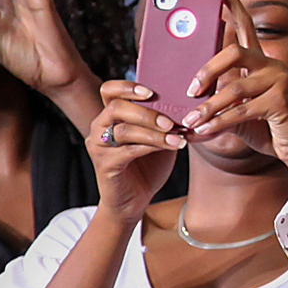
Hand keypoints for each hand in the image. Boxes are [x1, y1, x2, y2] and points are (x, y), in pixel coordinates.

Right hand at [88, 80, 185, 225]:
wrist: (133, 201)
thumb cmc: (147, 167)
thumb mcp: (158, 138)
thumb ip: (164, 121)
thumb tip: (188, 105)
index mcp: (110, 115)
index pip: (110, 90)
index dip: (128, 86)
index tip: (151, 92)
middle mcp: (99, 127)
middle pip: (116, 107)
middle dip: (146, 112)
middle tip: (170, 121)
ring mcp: (99, 146)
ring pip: (124, 129)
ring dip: (153, 132)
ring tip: (177, 136)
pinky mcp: (105, 164)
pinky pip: (129, 150)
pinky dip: (153, 146)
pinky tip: (172, 146)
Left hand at [180, 0, 287, 171]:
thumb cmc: (267, 130)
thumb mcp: (237, 112)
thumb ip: (219, 101)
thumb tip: (187, 102)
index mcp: (262, 62)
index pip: (245, 25)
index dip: (232, 2)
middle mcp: (272, 65)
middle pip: (234, 52)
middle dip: (207, 70)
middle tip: (190, 90)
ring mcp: (280, 81)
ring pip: (234, 87)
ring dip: (208, 107)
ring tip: (191, 121)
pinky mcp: (282, 101)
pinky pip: (241, 110)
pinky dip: (219, 123)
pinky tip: (204, 132)